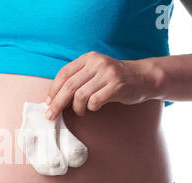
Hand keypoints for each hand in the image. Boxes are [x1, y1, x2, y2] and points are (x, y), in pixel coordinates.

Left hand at [45, 51, 161, 118]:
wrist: (144, 77)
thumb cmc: (114, 79)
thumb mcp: (95, 72)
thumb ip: (78, 79)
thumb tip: (54, 99)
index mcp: (89, 58)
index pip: (64, 74)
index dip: (53, 90)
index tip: (48, 103)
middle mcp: (97, 63)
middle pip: (69, 86)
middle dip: (57, 103)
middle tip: (51, 116)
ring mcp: (108, 73)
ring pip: (80, 96)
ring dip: (76, 108)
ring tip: (80, 112)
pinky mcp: (117, 85)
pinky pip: (95, 101)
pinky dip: (91, 108)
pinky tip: (94, 108)